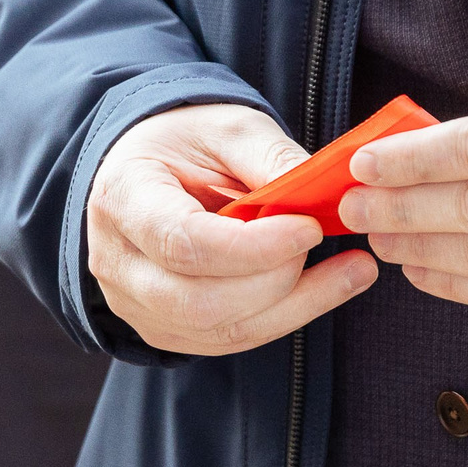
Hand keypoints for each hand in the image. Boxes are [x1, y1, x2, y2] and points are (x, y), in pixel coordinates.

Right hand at [87, 103, 378, 354]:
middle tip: (330, 245)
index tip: (309, 229)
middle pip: (199, 302)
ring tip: (352, 271)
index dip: (252, 248)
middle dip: (277, 282)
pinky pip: (229, 340)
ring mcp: (135, 304)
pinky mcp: (165, 328)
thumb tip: (327, 196)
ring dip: (295, 306)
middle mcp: (116, 262)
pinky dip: (284, 316)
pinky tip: (324, 288)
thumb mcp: (230, 127)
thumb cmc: (187, 141)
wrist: (151, 167)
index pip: (182, 243)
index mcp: (123, 197)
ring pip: (220, 332)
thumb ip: (272, 158)